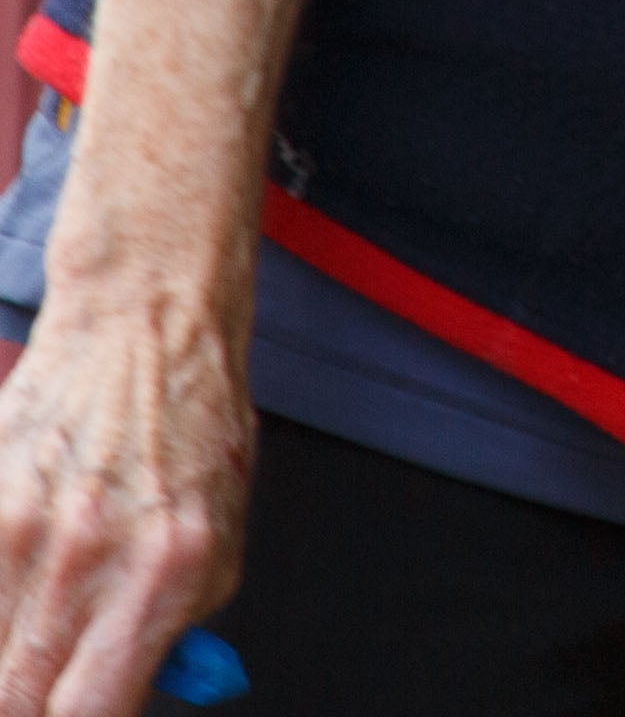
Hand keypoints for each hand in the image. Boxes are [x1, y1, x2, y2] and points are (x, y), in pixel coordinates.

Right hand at [0, 293, 250, 716]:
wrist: (144, 331)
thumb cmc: (192, 426)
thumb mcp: (218, 541)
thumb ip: (171, 628)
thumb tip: (128, 693)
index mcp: (164, 574)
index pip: (90, 713)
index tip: (80, 716)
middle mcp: (85, 557)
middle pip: (15, 699)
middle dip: (29, 705)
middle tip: (47, 684)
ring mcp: (15, 531)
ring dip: (5, 661)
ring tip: (31, 638)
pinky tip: (21, 586)